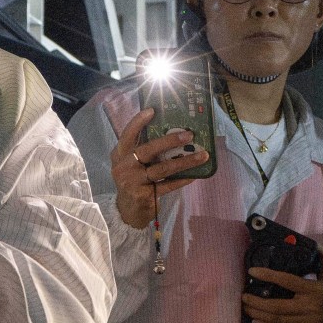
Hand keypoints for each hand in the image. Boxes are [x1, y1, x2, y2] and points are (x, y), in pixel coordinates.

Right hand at [109, 107, 211, 229]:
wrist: (128, 211)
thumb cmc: (134, 181)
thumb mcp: (133, 164)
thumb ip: (144, 149)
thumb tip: (172, 132)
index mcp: (120, 155)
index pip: (127, 135)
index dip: (138, 122)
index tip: (152, 110)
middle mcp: (123, 166)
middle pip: (147, 150)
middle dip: (169, 141)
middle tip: (189, 134)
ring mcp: (132, 182)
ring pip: (162, 168)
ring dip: (184, 161)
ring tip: (202, 155)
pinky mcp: (143, 196)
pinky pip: (167, 185)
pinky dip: (182, 180)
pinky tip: (194, 176)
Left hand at [240, 262, 322, 322]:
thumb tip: (319, 245)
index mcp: (315, 290)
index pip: (288, 281)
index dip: (269, 276)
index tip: (252, 272)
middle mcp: (310, 306)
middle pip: (277, 306)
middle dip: (256, 302)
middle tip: (243, 297)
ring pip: (277, 320)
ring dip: (258, 314)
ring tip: (246, 308)